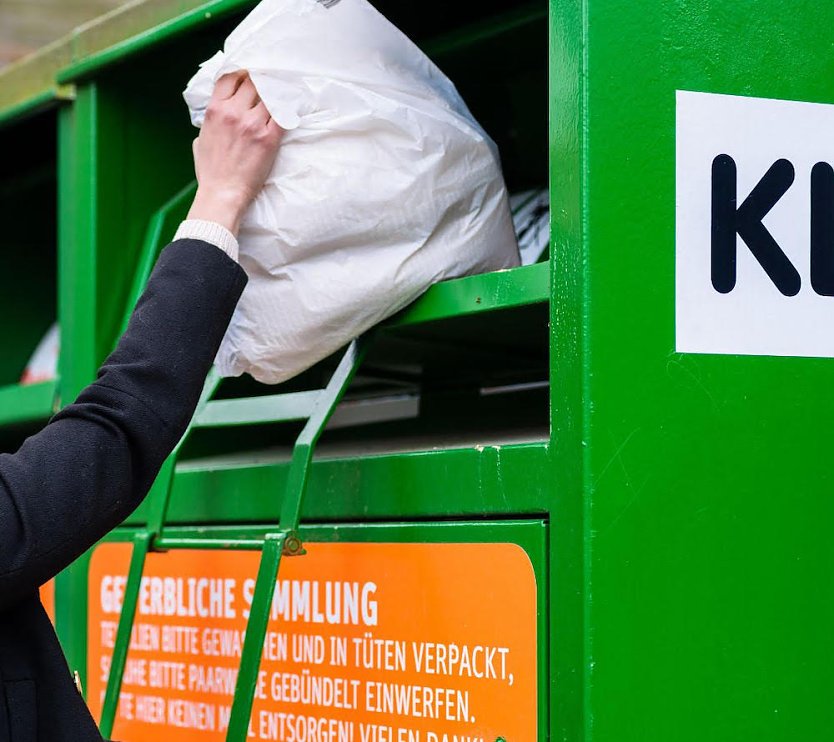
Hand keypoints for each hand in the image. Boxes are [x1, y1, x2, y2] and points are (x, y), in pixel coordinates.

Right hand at [187, 71, 283, 234]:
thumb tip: (219, 116)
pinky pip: (283, 114)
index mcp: (215, 110)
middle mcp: (233, 112)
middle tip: (271, 85)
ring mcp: (252, 124)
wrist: (222, 194)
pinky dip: (288, 108)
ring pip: (270, 95)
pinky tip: (292, 107)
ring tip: (284, 94)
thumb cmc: (211, 172)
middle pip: (253, 82)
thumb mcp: (201, 139)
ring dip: (277, 94)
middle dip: (262, 82)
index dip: (242, 72)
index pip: (230, 77)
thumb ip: (211, 122)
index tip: (250, 74)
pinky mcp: (269, 138)